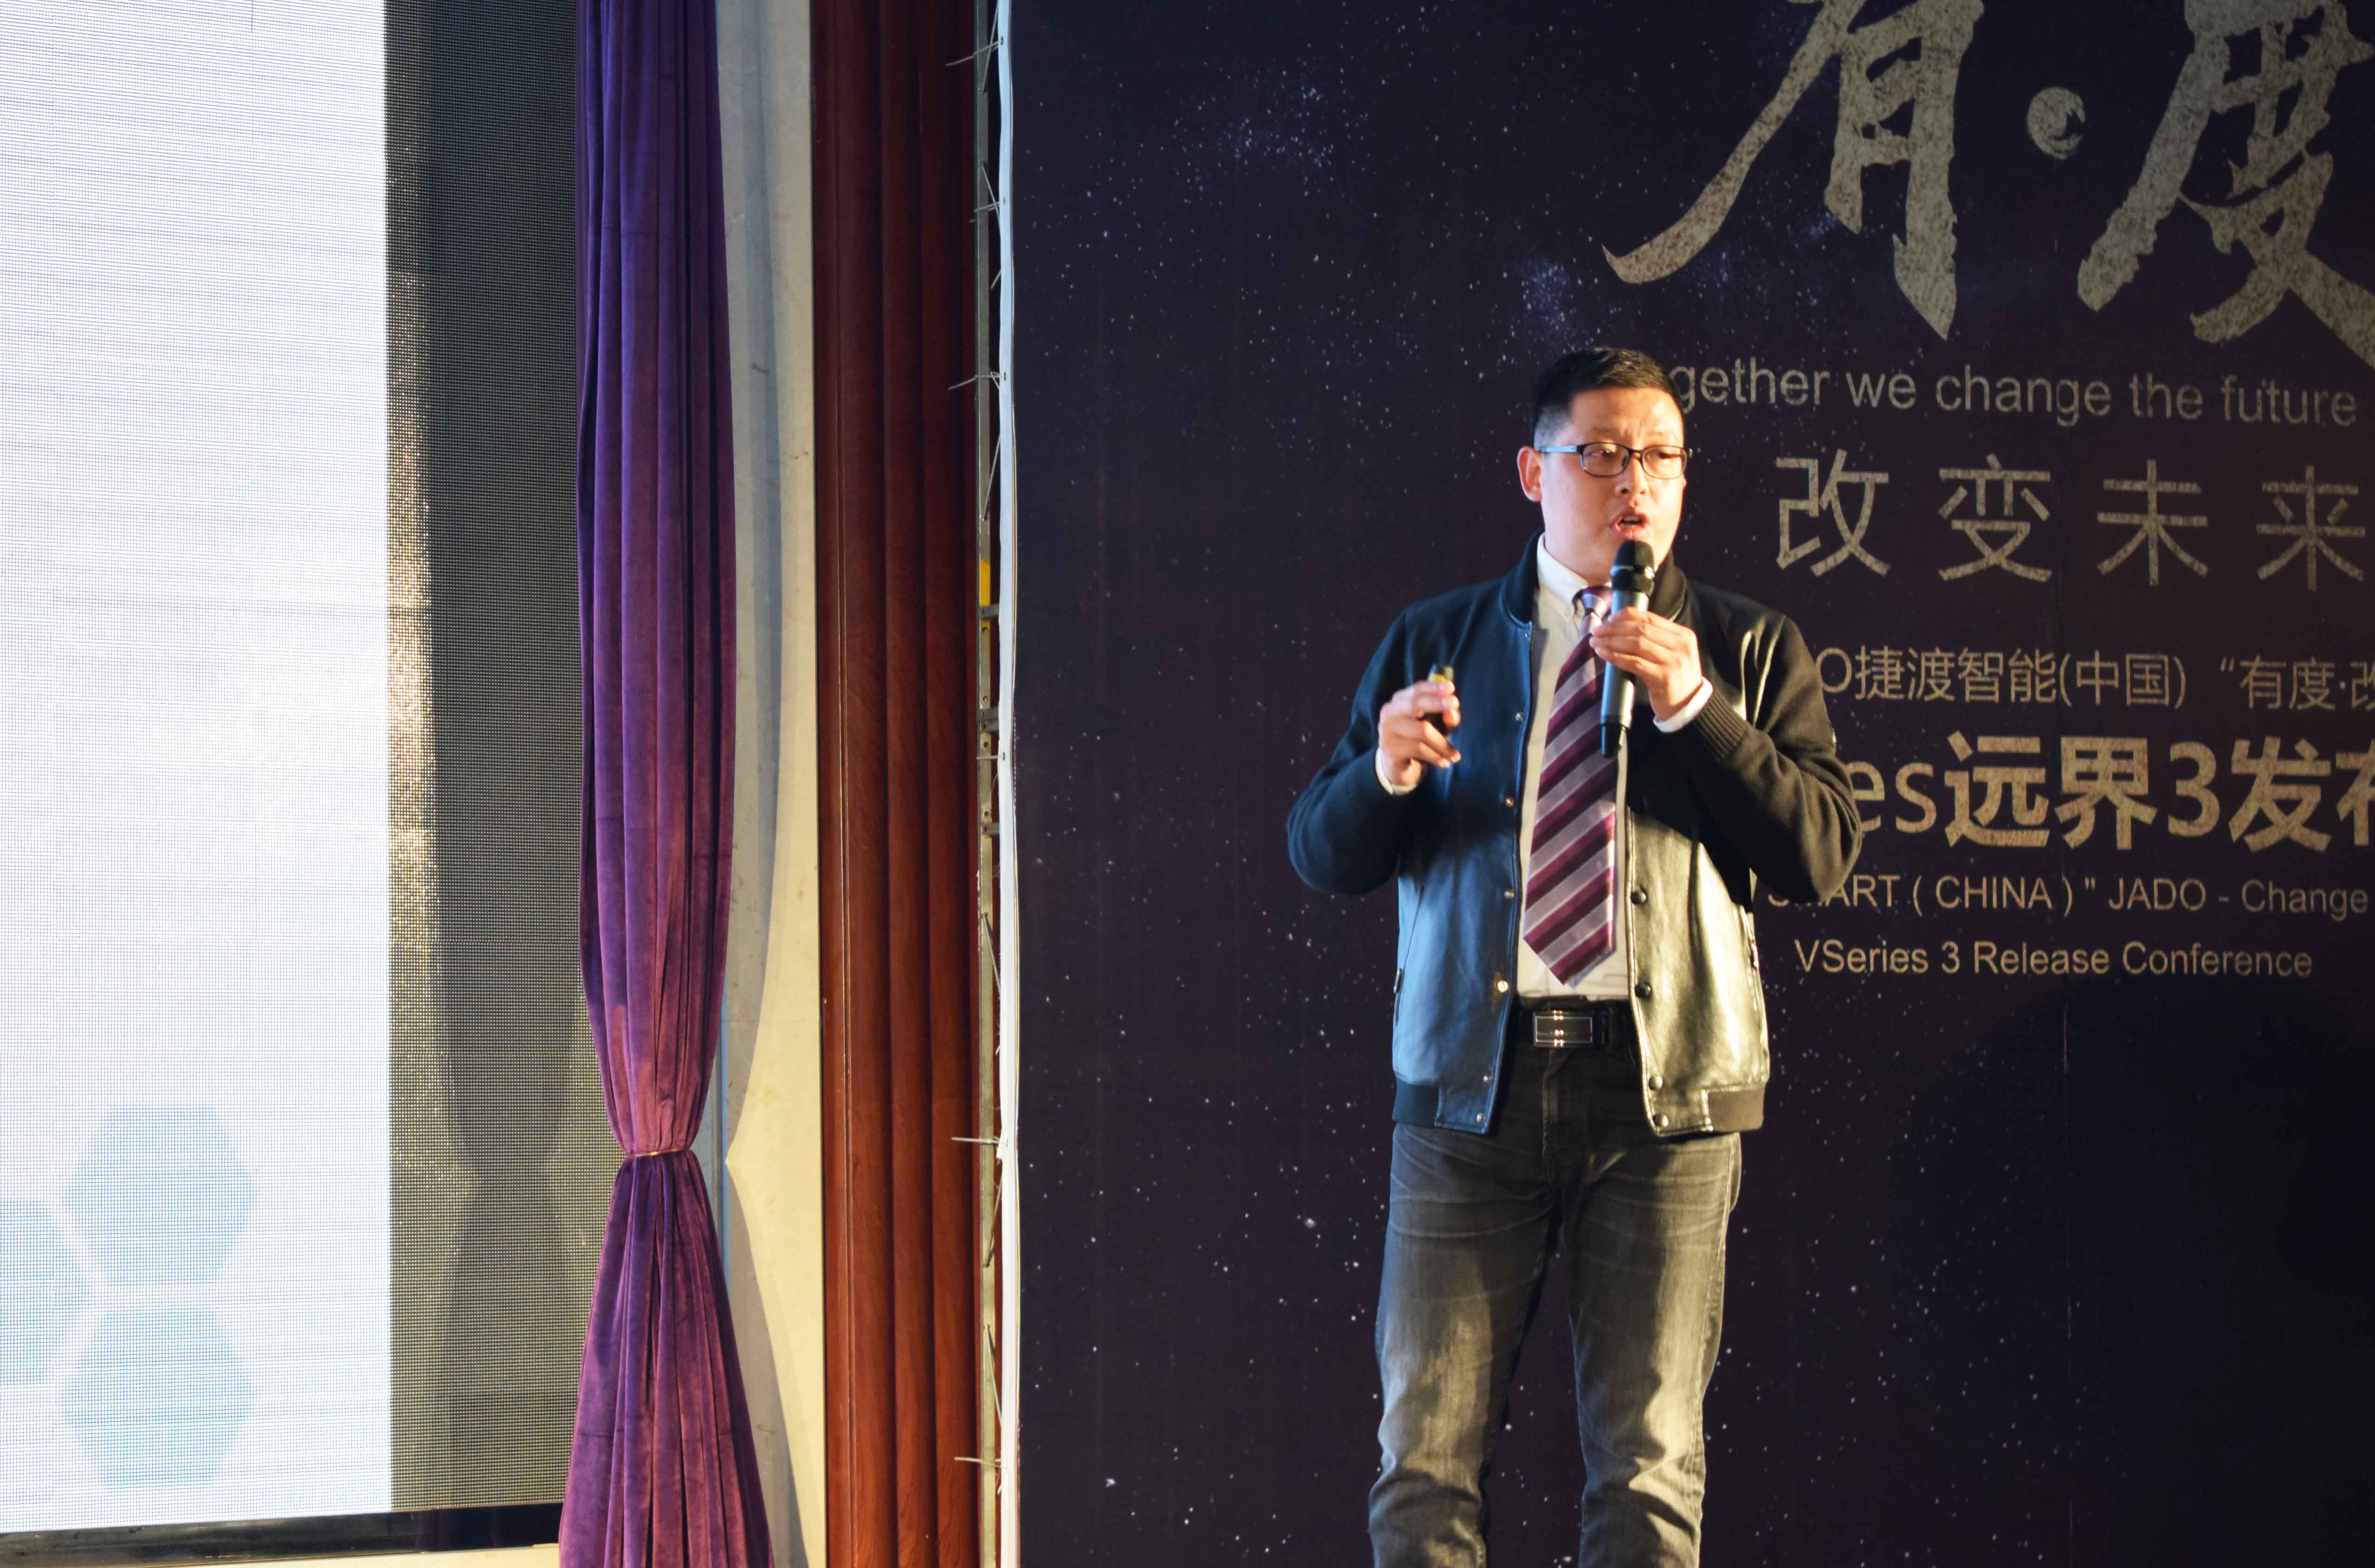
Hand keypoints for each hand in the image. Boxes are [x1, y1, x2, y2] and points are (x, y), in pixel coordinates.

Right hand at [1376, 677, 1460, 789]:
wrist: (1396, 765)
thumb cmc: (1418, 739)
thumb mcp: (1436, 726)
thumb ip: (1446, 717)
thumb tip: (1452, 713)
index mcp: (1400, 701)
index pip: (1416, 689)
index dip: (1433, 687)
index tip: (1450, 687)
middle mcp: (1390, 713)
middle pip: (1414, 703)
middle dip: (1437, 703)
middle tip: (1455, 706)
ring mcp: (1387, 731)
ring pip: (1422, 731)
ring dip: (1443, 744)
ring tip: (1455, 755)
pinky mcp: (1390, 749)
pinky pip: (1419, 749)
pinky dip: (1435, 757)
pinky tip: (1444, 762)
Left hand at [1589, 608, 1704, 719]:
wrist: (1688, 706)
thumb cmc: (1675, 678)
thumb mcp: (1674, 653)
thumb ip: (1656, 639)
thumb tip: (1621, 626)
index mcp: (1683, 635)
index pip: (1650, 618)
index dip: (1626, 616)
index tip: (1609, 618)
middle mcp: (1680, 645)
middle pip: (1641, 629)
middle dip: (1614, 628)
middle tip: (1596, 631)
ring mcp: (1673, 662)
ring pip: (1636, 644)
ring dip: (1611, 641)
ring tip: (1595, 642)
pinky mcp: (1663, 678)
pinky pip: (1634, 663)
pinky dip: (1616, 656)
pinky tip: (1603, 653)